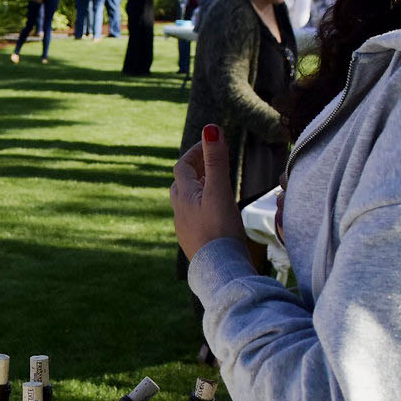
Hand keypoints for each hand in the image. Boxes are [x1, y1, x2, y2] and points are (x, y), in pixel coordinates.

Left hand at [170, 123, 248, 260]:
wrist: (220, 271)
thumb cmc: (220, 230)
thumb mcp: (220, 192)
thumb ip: (217, 161)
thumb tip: (211, 129)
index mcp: (184, 197)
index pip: (182, 167)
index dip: (194, 153)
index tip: (210, 144)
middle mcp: (179, 212)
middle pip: (182, 184)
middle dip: (196, 170)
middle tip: (212, 163)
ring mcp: (185, 229)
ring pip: (187, 203)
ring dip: (199, 190)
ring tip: (216, 186)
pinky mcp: (194, 243)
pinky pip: (194, 219)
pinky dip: (203, 208)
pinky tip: (216, 215)